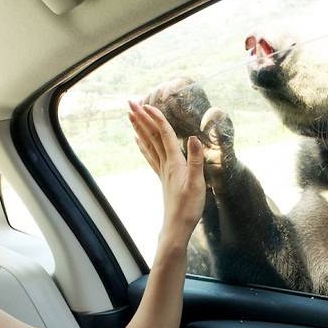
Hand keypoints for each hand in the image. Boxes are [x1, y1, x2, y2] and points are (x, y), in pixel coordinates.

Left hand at [128, 99, 205, 244]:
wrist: (178, 226)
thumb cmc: (189, 207)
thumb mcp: (196, 184)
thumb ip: (195, 161)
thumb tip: (193, 138)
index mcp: (174, 163)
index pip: (164, 135)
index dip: (156, 119)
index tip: (147, 104)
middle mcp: (165, 164)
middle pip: (152, 136)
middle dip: (141, 118)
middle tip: (130, 102)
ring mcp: (162, 170)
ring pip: (149, 144)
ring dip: (140, 128)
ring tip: (131, 115)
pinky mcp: (163, 177)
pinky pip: (150, 156)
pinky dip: (143, 145)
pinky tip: (137, 140)